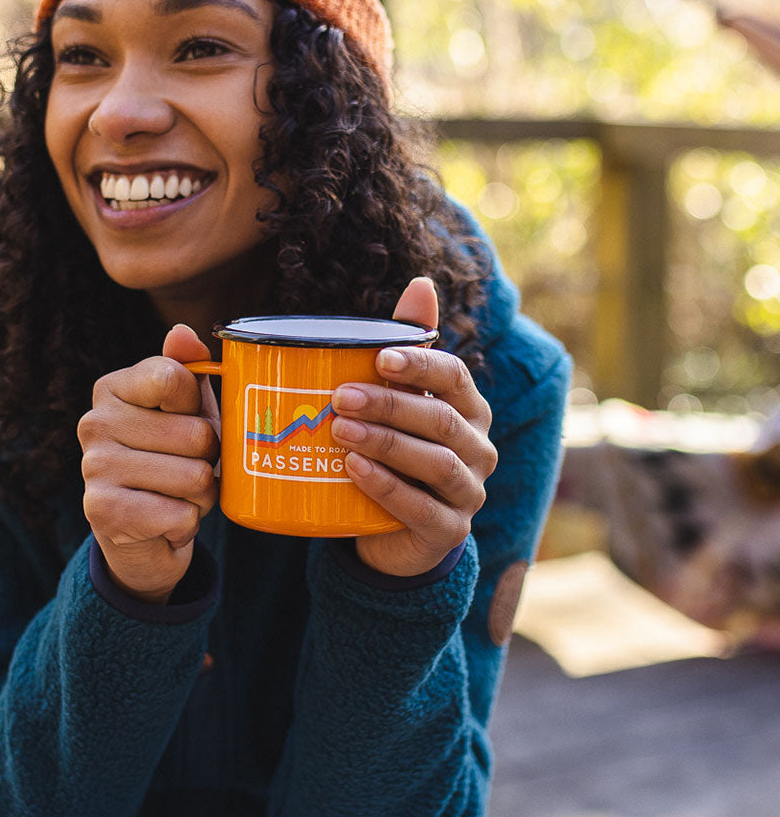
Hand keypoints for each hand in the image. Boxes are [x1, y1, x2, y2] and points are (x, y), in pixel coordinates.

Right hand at [78, 325, 219, 603]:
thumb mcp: (187, 412)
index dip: (199, 407)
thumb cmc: (172, 461)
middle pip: (197, 433)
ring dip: (201, 496)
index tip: (186, 422)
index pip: (175, 379)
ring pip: (194, 477)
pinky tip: (164, 521)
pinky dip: (186, 524)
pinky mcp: (102, 512)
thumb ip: (188, 369)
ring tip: (177, 496)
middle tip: (186, 470)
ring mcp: (93, 467)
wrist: (144, 537)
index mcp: (112, 388)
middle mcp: (94, 423)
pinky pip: (181, 514)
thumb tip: (181, 332)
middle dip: (208, 461)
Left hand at [330, 278, 496, 576]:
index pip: (455, 377)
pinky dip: (387, 487)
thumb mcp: (397, 402)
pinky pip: (422, 508)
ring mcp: (468, 492)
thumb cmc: (394, 453)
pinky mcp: (449, 531)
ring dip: (385, 443)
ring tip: (340, 430)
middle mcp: (477, 448)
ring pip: (435, 463)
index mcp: (468, 410)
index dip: (421, 364)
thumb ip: (405, 347)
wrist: (392, 532)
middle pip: (440, 419)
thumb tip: (421, 284)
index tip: (379, 358)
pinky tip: (354, 470)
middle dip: (389, 404)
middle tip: (339, 396)